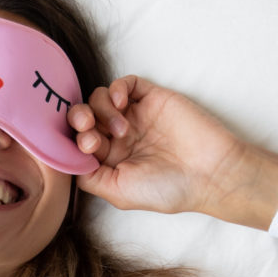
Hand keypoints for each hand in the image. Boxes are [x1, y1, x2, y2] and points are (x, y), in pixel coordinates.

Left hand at [68, 75, 277, 227]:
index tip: (88, 148)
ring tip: (120, 128)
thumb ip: (89, 178)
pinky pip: (125, 84)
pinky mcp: (152, 98)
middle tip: (88, 129)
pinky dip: (117, 89)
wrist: (210, 173)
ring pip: (99, 98)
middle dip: (78, 119)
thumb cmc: (168, 189)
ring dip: (99, 109)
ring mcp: (135, 116)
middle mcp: (118, 137)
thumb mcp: (119, 192)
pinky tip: (121, 104)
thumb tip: (67, 161)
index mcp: (109, 160)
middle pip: (83, 117)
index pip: (77, 142)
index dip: (73, 141)